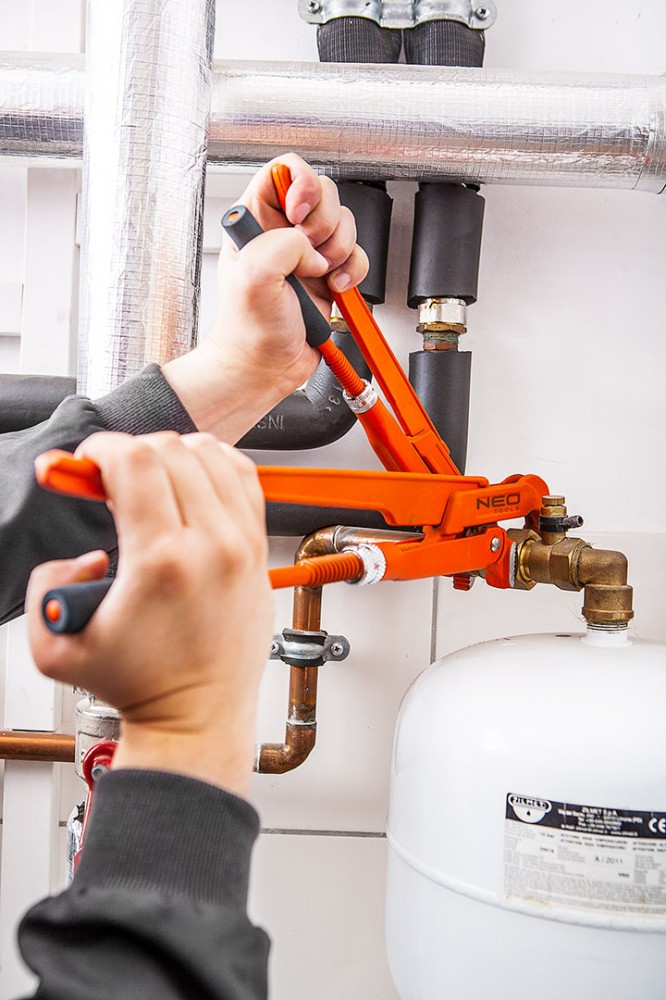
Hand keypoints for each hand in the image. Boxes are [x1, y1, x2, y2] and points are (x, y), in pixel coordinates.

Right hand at [26, 431, 272, 796]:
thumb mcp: (57, 647)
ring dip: (174, 455)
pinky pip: (246, 479)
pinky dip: (216, 466)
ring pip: (213, 455)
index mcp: (162, 561)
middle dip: (131, 452)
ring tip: (152, 480)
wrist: (197, 716)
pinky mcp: (259, 550)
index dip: (101, 450)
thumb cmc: (140, 685)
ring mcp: (242, 545)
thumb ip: (45, 587)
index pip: (136, 461)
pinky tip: (193, 481)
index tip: (88, 464)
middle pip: (172, 450)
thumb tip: (86, 555)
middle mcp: (212, 546)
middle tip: (112, 479)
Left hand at [163, 153, 367, 442]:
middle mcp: (284, 232)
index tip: (299, 215)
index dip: (302, 185)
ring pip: (345, 226)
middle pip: (324, 195)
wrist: (263, 368)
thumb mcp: (254, 278)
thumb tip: (310, 247)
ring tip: (322, 278)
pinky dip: (354, 273)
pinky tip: (335, 290)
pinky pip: (357, 257)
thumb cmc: (248, 331)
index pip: (285, 172)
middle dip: (326, 225)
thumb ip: (282, 245)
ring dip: (342, 251)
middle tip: (310, 255)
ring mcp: (309, 254)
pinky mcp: (329, 275)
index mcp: (256, 220)